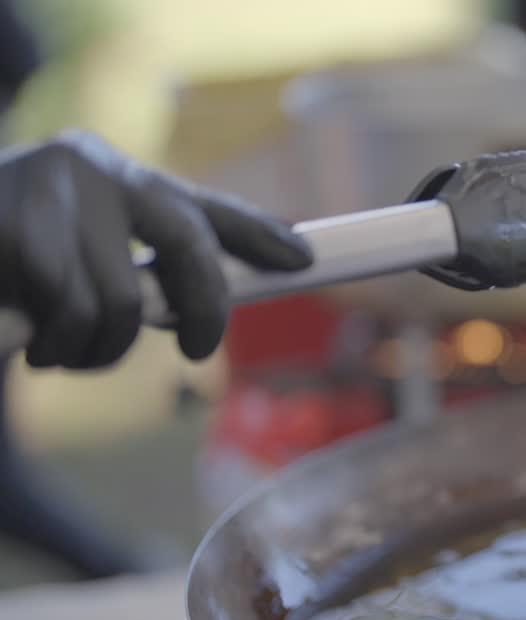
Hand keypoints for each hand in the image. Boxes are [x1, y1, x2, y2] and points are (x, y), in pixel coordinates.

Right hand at [0, 130, 312, 368]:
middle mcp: (94, 168)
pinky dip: (58, 346)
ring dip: (101, 348)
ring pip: (123, 301)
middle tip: (196, 347)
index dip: (257, 231)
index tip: (302, 259)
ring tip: (69, 349)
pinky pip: (67, 309)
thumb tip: (203, 306)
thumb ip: (139, 272)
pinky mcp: (12, 220)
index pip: (203, 203)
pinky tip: (36, 341)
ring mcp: (52, 188)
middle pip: (187, 243)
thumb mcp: (84, 263)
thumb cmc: (15, 268)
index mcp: (120, 178)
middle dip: (205, 308)